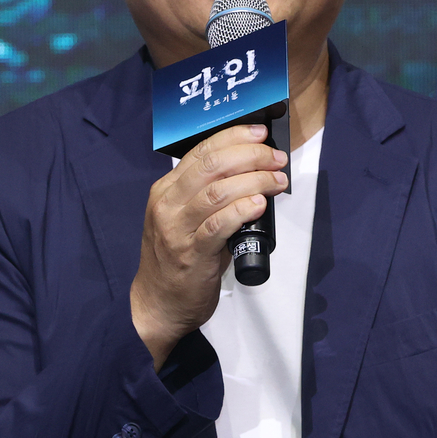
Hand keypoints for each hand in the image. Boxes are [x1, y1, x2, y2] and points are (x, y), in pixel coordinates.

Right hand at [130, 123, 287, 369]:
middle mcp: (167, 204)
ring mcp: (176, 229)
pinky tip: (259, 204)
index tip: (260, 134)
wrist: (159, 303)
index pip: (200, 151)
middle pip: (211, 165)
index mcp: (166, 189)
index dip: (234, 137)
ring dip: (253, 181)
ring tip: (277, 180)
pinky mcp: (191, 253)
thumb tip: (252, 172)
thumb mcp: (186, 218)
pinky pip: (218, 224)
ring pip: (217, 191)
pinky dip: (242, 209)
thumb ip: (208, 195)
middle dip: (249, 155)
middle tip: (276, 159)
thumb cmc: (179, 258)